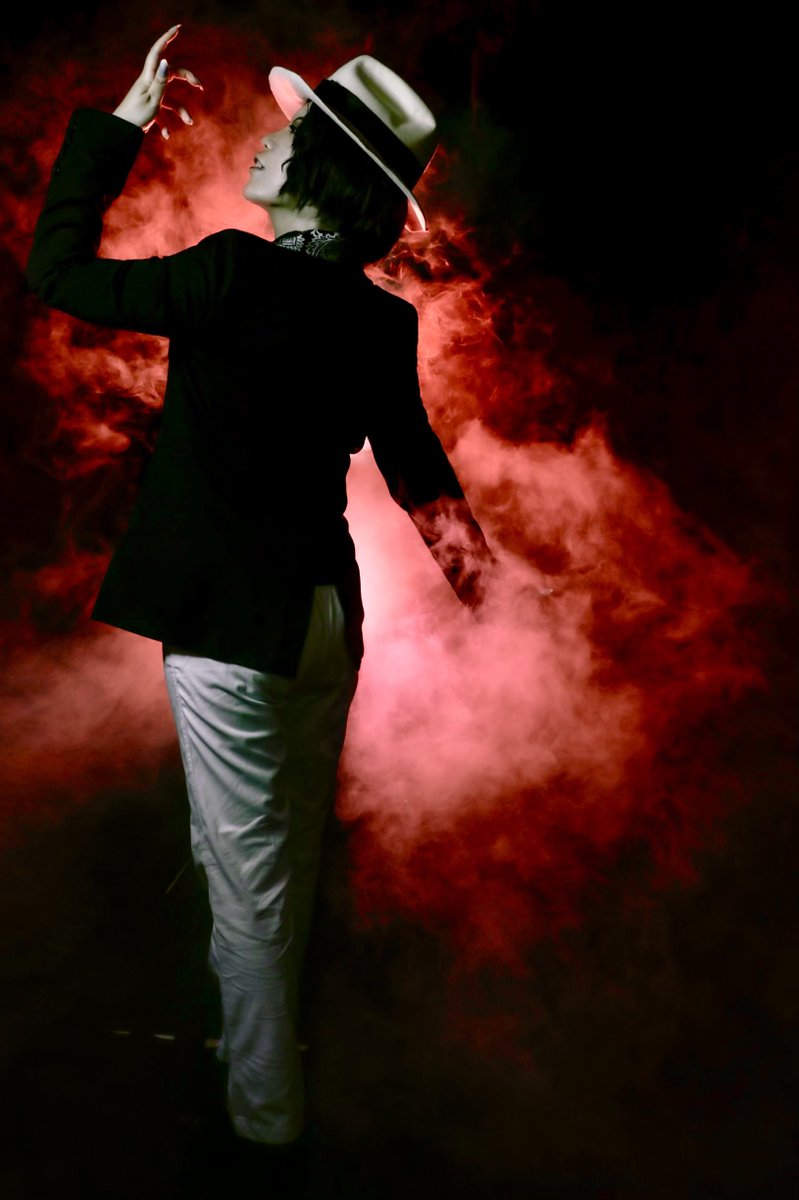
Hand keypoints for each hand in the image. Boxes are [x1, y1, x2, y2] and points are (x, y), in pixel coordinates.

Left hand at [112, 25, 201, 139]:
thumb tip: (165, 61)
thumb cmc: (135, 117)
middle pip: (170, 73)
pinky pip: (162, 114)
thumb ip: (160, 82)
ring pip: (170, 99)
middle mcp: (149, 84)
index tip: (178, 28)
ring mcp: (149, 97)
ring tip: (189, 122)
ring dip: (181, 110)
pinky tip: (167, 136)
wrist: (120, 133)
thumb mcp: (152, 99)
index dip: (167, 38)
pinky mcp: (149, 109)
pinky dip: (166, 125)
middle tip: (200, 86)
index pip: (158, 52)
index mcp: (148, 78)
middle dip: (187, 77)